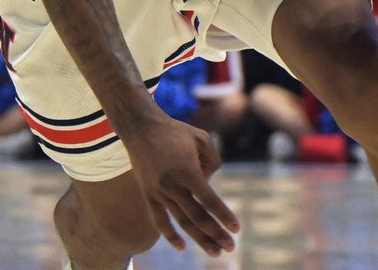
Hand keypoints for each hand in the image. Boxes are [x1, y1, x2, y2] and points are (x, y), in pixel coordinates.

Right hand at [123, 113, 239, 255]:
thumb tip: (210, 183)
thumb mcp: (202, 138)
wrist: (141, 127)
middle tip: (230, 247)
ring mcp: (158, 191)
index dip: (223, 215)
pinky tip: (181, 247)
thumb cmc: (175, 131)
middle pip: (197, 216)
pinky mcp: (147, 193)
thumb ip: (214, 161)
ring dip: (199, 238)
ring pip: (181, 221)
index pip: (209, 200)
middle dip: (216, 233)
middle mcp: (172, 185)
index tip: (236, 229)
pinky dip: (169, 234)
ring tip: (215, 251)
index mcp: (187, 170)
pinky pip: (159, 219)